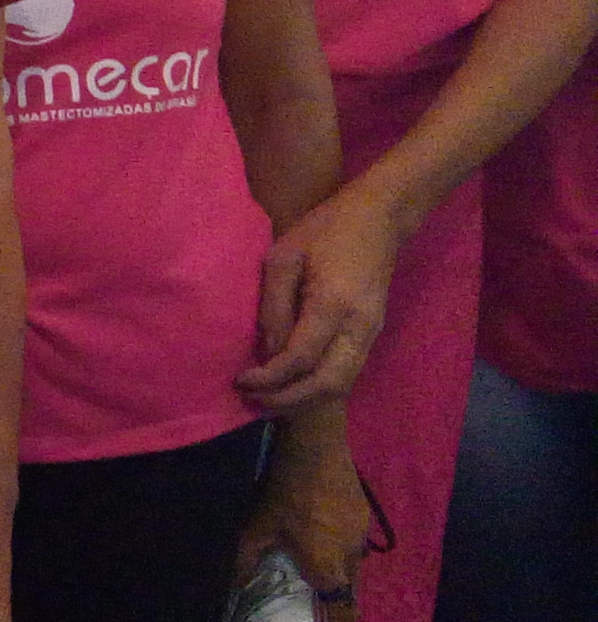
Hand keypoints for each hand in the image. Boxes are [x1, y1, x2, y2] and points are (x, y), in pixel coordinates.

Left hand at [236, 437, 370, 621]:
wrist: (317, 451)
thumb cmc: (284, 494)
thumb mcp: (256, 528)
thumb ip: (248, 560)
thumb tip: (239, 584)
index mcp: (327, 567)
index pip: (342, 609)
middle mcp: (351, 558)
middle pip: (351, 591)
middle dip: (339, 602)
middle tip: (322, 604)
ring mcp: (362, 536)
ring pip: (356, 567)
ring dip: (342, 573)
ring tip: (321, 569)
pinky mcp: (365, 517)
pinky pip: (356, 544)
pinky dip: (343, 549)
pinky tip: (326, 536)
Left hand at [239, 188, 397, 412]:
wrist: (379, 219)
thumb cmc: (325, 230)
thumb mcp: (283, 257)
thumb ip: (273, 306)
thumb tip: (265, 350)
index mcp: (334, 304)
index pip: (300, 358)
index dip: (270, 377)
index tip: (241, 380)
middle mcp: (360, 326)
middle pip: (328, 384)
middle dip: (289, 400)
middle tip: (254, 401)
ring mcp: (371, 332)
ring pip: (342, 384)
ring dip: (306, 399)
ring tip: (269, 399)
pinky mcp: (372, 333)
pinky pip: (347, 372)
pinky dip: (319, 386)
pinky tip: (293, 384)